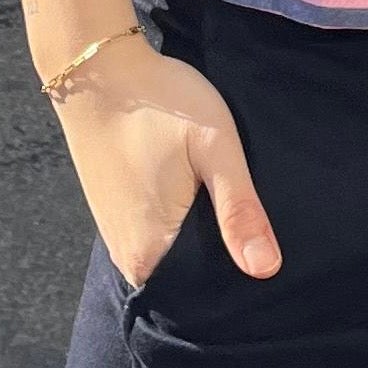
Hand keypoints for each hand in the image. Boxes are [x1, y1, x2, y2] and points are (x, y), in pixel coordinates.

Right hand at [50, 32, 282, 288]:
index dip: (239, 283)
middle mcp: (129, 258)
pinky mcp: (115, 215)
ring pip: (174, 259)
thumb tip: (266, 270)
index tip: (268, 261)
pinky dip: (181, 228)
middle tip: (255, 228)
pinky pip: (157, 240)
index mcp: (150, 254)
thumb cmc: (160, 102)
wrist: (99, 67)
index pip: (204, 300)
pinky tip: (201, 202)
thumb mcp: (213, 146)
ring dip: (202, 243)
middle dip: (223, 262)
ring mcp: (118, 237)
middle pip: (188, 282)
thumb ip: (238, 208)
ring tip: (232, 214)